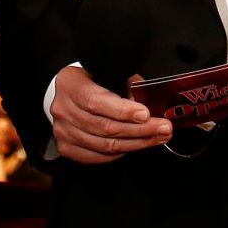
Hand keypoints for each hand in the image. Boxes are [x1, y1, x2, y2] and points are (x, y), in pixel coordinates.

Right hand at [49, 65, 171, 164]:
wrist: (64, 93)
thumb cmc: (89, 79)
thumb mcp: (105, 71)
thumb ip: (125, 84)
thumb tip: (148, 101)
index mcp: (71, 85)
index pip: (97, 101)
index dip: (123, 110)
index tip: (146, 114)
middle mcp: (63, 109)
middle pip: (105, 127)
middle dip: (140, 130)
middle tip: (164, 128)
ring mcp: (62, 132)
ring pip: (105, 145)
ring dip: (136, 143)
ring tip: (158, 138)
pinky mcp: (66, 148)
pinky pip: (98, 157)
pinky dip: (120, 153)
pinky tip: (136, 145)